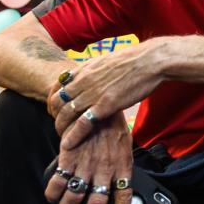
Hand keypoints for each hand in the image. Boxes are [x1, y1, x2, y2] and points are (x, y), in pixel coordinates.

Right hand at [45, 112, 132, 203]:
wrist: (98, 103)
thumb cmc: (112, 127)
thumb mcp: (124, 146)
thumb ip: (121, 166)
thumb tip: (119, 184)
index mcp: (122, 165)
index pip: (124, 196)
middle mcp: (104, 168)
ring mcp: (86, 164)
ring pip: (74, 198)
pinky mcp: (68, 157)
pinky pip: (57, 183)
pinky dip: (53, 194)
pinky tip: (53, 195)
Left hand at [48, 43, 163, 148]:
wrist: (150, 61)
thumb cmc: (135, 60)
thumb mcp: (107, 60)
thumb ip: (95, 69)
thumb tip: (91, 73)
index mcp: (85, 69)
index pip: (57, 85)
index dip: (53, 99)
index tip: (55, 108)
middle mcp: (84, 81)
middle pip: (57, 101)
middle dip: (54, 115)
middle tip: (58, 124)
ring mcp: (93, 93)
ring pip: (65, 113)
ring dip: (60, 127)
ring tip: (61, 136)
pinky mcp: (105, 106)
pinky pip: (82, 123)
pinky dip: (73, 135)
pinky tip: (69, 144)